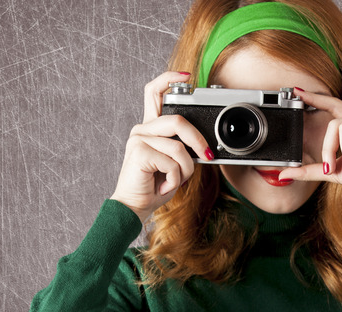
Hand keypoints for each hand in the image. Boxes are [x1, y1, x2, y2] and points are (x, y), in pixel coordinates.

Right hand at [110, 71, 212, 222]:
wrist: (135, 206)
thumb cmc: (155, 186)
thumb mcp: (174, 162)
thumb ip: (182, 147)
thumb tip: (204, 145)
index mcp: (150, 127)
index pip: (154, 92)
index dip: (169, 78)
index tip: (187, 75)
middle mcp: (142, 129)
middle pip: (178, 121)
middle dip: (198, 140)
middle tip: (207, 155)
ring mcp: (138, 139)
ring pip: (178, 148)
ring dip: (186, 170)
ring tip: (176, 180)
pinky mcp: (139, 152)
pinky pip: (172, 163)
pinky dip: (176, 179)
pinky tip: (164, 186)